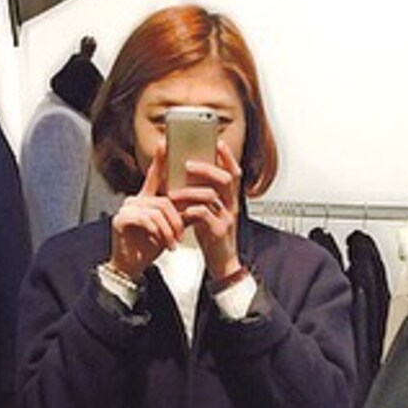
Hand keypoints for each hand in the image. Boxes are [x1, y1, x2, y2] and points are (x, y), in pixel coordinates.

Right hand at [109, 145, 184, 280]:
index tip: (165, 143)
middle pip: (164, 200)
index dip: (160, 159)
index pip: (155, 175)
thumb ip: (182, 216)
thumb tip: (200, 207)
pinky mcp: (120, 219)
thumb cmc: (148, 247)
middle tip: (180, 236)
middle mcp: (135, 199)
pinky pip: (145, 220)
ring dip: (168, 230)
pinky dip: (157, 232)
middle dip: (176, 220)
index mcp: (147, 198)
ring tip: (171, 244)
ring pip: (157, 212)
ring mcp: (126, 208)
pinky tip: (161, 243)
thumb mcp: (169, 230)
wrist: (131, 266)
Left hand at [170, 141, 242, 281]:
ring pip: (211, 195)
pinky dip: (190, 210)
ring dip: (189, 191)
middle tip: (187, 164)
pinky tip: (181, 212)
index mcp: (231, 200)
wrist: (222, 265)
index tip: (217, 142)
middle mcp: (232, 206)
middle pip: (225, 178)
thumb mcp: (210, 213)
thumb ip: (203, 197)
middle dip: (205, 168)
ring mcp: (227, 218)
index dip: (227, 156)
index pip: (234, 172)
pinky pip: (204, 214)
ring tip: (173, 193)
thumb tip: (187, 178)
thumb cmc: (214, 238)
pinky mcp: (218, 232)